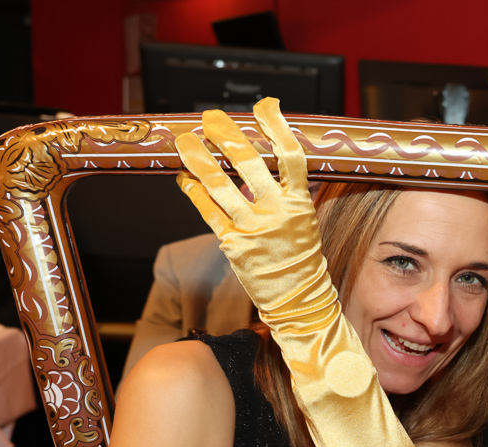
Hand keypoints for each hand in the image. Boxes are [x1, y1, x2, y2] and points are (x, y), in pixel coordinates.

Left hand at [175, 99, 328, 321]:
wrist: (299, 299)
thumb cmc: (300, 257)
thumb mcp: (303, 221)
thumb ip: (283, 192)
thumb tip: (256, 164)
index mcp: (299, 203)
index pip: (291, 155)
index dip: (277, 127)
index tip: (264, 106)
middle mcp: (277, 212)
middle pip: (249, 161)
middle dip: (227, 134)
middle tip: (211, 118)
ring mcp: (253, 227)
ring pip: (220, 184)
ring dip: (199, 159)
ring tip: (185, 142)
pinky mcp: (233, 243)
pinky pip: (208, 211)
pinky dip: (194, 192)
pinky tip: (184, 179)